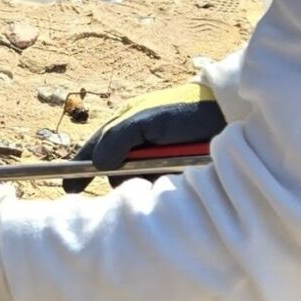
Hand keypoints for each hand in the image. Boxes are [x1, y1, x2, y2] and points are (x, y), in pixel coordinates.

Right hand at [65, 80, 224, 193]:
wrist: (230, 116)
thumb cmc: (187, 110)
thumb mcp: (148, 118)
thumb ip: (119, 137)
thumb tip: (97, 165)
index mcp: (126, 126)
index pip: (96, 149)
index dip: (81, 168)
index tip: (69, 188)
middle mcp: (138, 146)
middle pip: (115, 173)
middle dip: (122, 180)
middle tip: (140, 180)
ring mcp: (157, 162)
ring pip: (136, 184)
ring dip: (146, 185)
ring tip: (168, 176)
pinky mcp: (175, 175)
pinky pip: (157, 190)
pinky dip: (162, 190)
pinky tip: (176, 183)